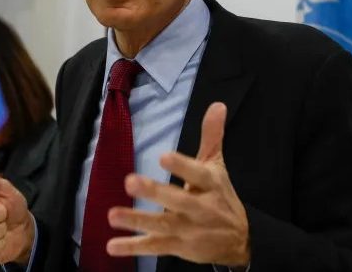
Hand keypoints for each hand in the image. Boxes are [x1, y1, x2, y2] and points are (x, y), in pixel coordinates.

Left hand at [106, 102, 250, 266]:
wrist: (239, 240)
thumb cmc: (221, 196)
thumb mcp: (217, 166)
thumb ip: (212, 136)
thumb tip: (217, 104)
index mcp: (209, 184)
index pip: (197, 173)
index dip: (181, 166)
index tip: (163, 156)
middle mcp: (200, 208)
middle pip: (177, 200)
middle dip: (154, 192)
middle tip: (130, 181)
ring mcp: (188, 229)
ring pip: (162, 224)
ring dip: (137, 220)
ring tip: (112, 215)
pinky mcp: (178, 246)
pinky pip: (154, 246)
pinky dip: (133, 246)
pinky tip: (112, 245)